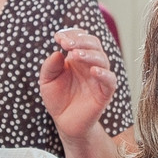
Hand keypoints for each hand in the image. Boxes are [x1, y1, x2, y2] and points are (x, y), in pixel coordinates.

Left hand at [38, 27, 117, 142]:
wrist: (65, 123)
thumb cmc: (57, 99)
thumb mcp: (47, 81)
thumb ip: (50, 66)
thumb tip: (57, 53)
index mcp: (78, 58)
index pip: (80, 38)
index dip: (71, 34)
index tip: (58, 37)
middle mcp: (90, 64)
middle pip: (94, 44)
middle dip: (80, 40)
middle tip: (66, 44)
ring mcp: (99, 78)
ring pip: (102, 59)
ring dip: (89, 54)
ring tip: (74, 54)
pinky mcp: (105, 93)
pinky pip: (110, 80)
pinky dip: (104, 74)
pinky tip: (93, 71)